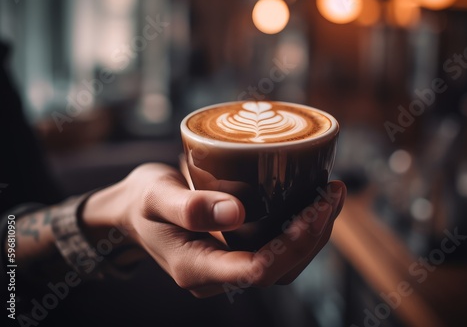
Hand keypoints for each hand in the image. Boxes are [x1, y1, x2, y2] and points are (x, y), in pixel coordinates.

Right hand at [82, 163, 345, 297]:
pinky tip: (310, 201)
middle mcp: (217, 275)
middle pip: (278, 268)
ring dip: (313, 233)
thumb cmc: (141, 201)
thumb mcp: (155, 198)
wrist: (132, 210)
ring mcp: (228, 265)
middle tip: (331, 193)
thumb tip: (236, 213)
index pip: (256, 271)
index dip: (292, 244)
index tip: (314, 208)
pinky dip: (299, 228)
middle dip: (312, 235)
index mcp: (196, 268)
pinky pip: (275, 248)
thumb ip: (189, 208)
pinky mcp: (235, 250)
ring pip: (283, 263)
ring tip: (330, 194)